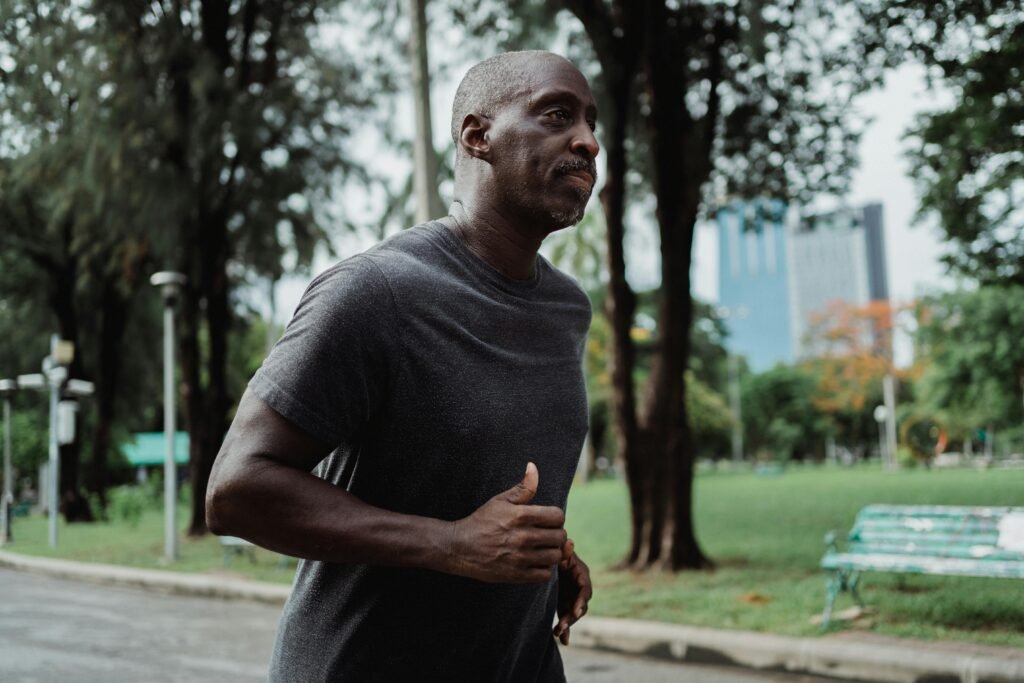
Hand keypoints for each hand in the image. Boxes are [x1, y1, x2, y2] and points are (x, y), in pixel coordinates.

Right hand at [447, 463, 566, 582]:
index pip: (558, 516)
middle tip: (547, 535)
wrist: (460, 547)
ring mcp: (520, 557)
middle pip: (560, 537)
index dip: (556, 517)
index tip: (548, 520)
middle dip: (556, 534)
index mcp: (520, 515)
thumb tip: (533, 467)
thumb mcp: (500, 500)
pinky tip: (536, 562)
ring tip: (543, 549)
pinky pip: (545, 575)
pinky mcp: (516, 575)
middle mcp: (523, 537)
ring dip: (552, 552)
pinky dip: (544, 569)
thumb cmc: (482, 521)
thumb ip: (523, 487)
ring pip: (555, 556)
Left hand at [553, 539, 591, 644]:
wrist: (548, 556)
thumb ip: (564, 549)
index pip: (585, 590)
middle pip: (580, 605)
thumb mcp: (560, 549)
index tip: (576, 611)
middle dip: (572, 617)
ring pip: (573, 614)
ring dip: (567, 625)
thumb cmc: (556, 551)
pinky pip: (567, 618)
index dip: (581, 601)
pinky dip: (566, 630)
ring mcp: (573, 596)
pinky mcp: (565, 604)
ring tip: (557, 633)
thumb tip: (569, 542)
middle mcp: (579, 587)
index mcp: (581, 574)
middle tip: (561, 626)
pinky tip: (564, 641)